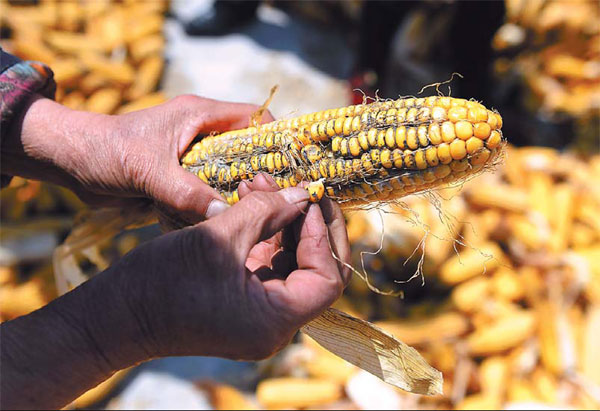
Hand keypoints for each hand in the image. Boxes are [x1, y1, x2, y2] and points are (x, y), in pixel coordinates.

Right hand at [0, 175, 349, 408]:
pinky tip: (250, 200)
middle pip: (315, 269)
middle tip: (297, 185)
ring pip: (291, 262)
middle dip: (306, 223)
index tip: (306, 198)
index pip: (328, 278)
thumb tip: (302, 193)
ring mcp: (258, 313)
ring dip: (282, 221)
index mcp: (275, 320)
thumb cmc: (159, 281)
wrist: (114, 315)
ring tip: (260, 182)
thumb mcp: (217, 237)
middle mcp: (274, 323)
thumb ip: (266, 211)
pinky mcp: (242, 300)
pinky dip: (263, 232)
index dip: (323, 235)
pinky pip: (266, 264)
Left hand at [2, 94, 272, 221]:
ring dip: (232, 196)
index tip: (289, 169)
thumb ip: (186, 192)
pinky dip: (210, 208)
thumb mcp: (148, 170)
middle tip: (271, 204)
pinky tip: (214, 225)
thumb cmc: (107, 152)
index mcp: (199, 116)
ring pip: (227, 176)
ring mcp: (190, 158)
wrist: (70, 162)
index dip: (275, 138)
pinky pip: (206, 193)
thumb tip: (223, 216)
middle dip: (257, 176)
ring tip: (246, 218)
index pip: (253, 118)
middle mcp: (200, 134)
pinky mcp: (179, 178)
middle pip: (245, 151)